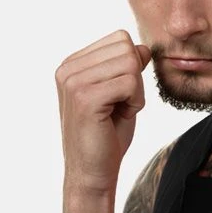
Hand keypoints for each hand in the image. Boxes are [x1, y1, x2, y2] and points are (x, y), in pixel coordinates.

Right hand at [54, 31, 152, 196]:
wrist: (93, 173)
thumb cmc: (107, 136)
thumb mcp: (121, 95)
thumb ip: (128, 68)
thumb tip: (144, 47)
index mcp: (72, 64)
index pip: (119, 40)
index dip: (131, 68)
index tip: (118, 96)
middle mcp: (68, 68)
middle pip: (126, 48)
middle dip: (135, 79)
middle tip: (120, 106)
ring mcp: (74, 82)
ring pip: (130, 64)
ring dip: (136, 93)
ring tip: (118, 112)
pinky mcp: (85, 98)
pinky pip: (131, 83)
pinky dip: (135, 102)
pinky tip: (119, 118)